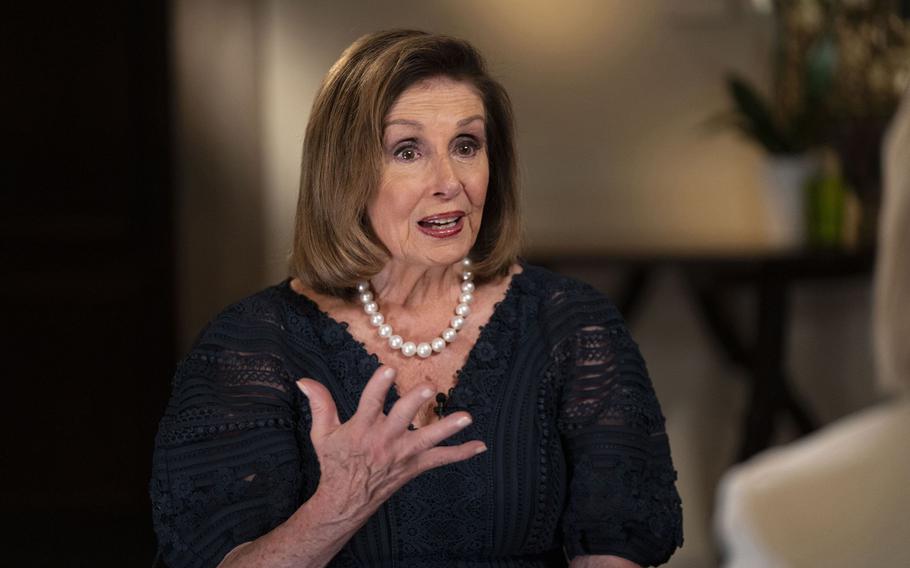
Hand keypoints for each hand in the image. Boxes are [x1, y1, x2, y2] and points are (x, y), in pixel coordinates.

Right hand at [297, 366, 485, 523]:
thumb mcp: (323, 434)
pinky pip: (441, 460)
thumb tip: (304, 379)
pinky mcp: (415, 465)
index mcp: (361, 428)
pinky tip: (480, 446)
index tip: (388, 369)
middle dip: (415, 403)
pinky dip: (461, 453)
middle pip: (402, 418)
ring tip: (467, 417)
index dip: (378, 386)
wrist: (346, 500)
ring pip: (428, 439)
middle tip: (428, 388)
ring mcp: (403, 453)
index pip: (370, 403)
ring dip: (447, 428)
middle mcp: (384, 440)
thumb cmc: (336, 463)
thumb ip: (320, 404)